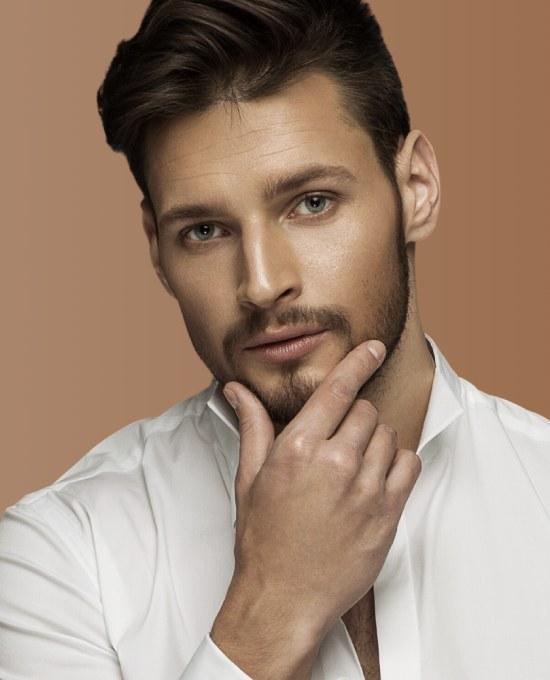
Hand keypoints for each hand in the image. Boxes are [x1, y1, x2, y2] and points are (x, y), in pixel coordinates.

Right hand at [216, 339, 420, 652]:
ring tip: (353, 462)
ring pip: (388, 435)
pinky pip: (408, 465)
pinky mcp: (387, 515)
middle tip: (339, 438)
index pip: (338, 389)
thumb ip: (253, 427)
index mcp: (298, 448)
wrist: (283, 598)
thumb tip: (236, 391)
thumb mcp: (250, 478)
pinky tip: (376, 476)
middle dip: (354, 415)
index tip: (374, 348)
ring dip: (374, 439)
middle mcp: (335, 463)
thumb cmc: (263, 539)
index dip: (359, 362)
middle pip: (365, 410)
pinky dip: (398, 462)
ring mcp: (366, 490)